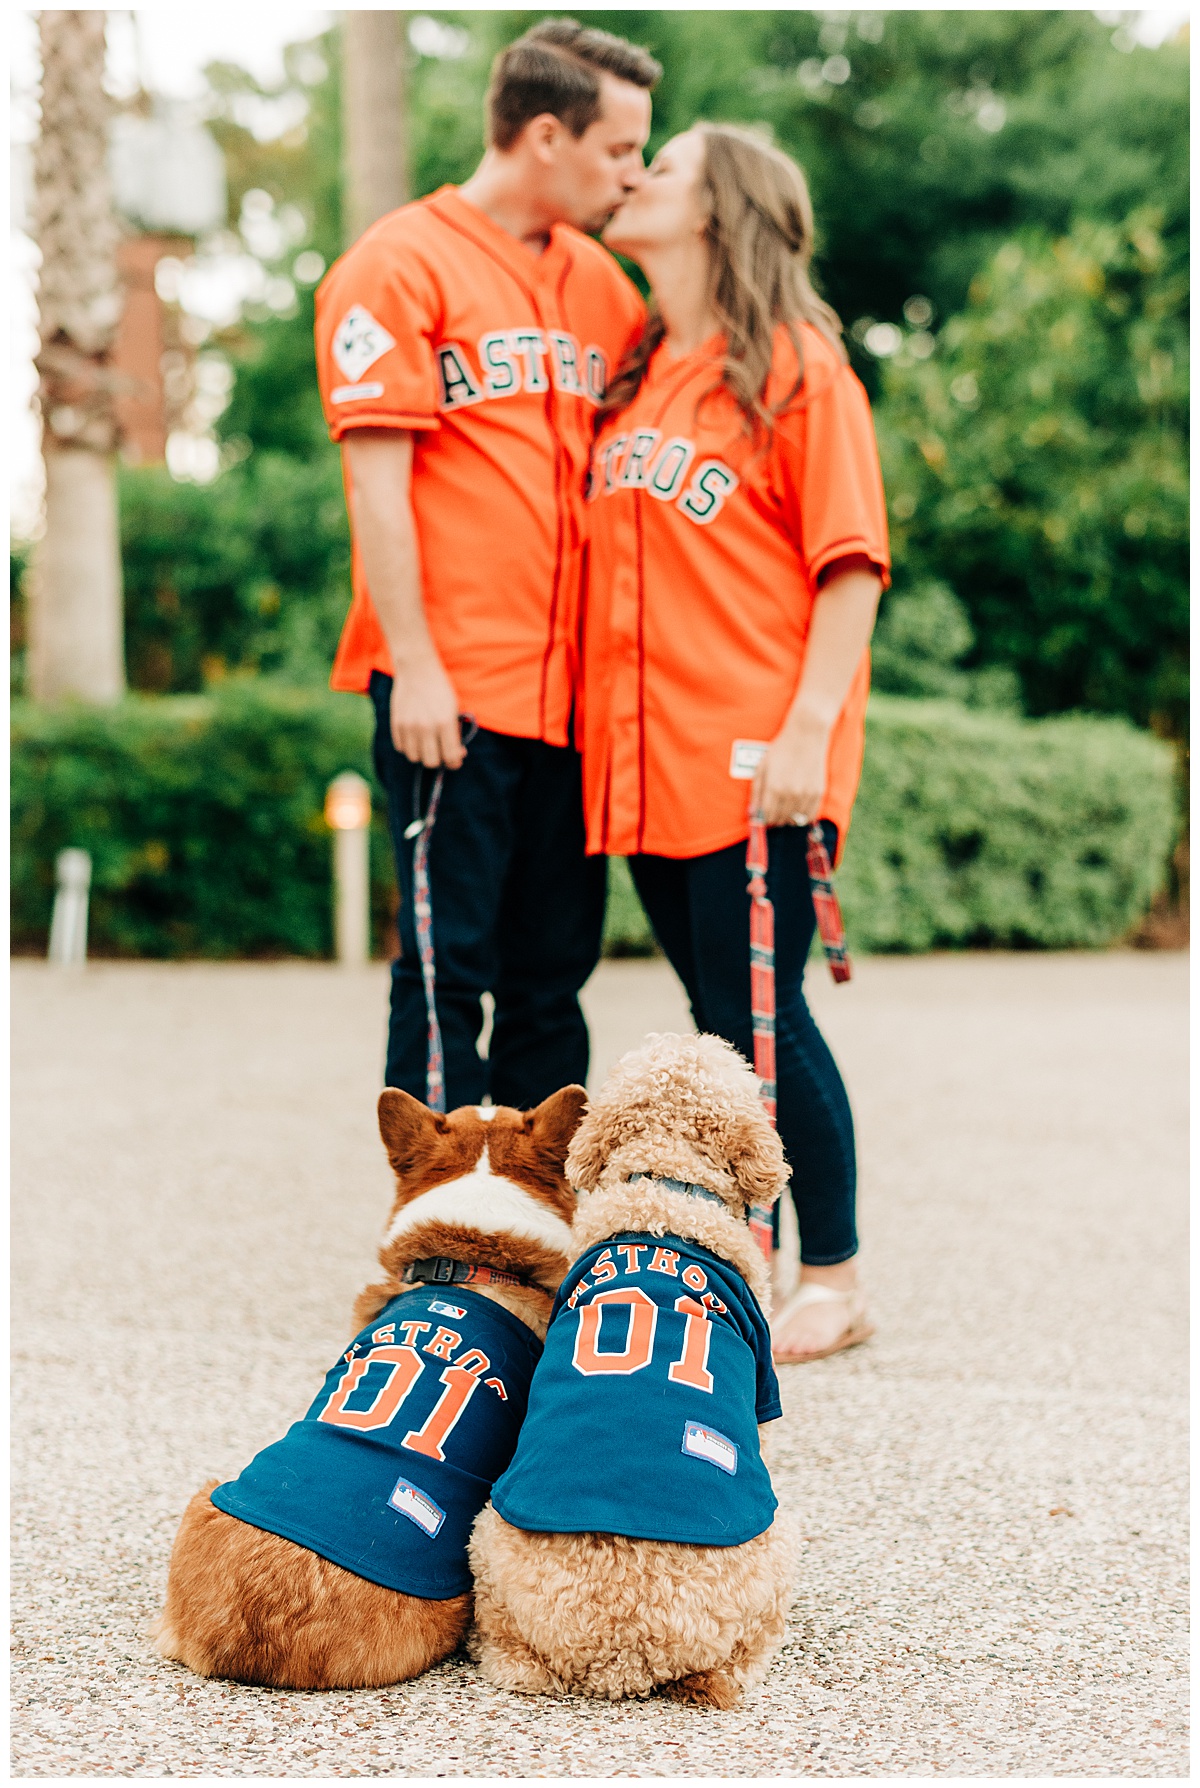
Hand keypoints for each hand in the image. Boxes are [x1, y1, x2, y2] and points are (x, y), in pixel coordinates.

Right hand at [389, 655, 465, 768]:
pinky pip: (401, 748)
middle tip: (441, 752)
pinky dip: (409, 746)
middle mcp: (425, 727)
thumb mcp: (454, 709)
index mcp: (444, 723)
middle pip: (431, 762)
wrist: (417, 670)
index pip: (451, 756)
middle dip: (439, 760)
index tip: (455, 760)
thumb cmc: (440, 689)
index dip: (455, 762)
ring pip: (414, 757)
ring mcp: (409, 726)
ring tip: (427, 744)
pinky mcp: (396, 724)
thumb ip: (455, 733)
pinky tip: (415, 737)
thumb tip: (457, 754)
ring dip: (422, 754)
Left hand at [751, 712, 830, 828]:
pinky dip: (802, 816)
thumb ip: (756, 792)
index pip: (766, 816)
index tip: (762, 817)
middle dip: (774, 819)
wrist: (806, 736)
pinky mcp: (818, 793)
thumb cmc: (781, 750)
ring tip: (784, 809)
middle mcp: (790, 794)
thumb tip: (753, 814)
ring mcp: (806, 794)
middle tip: (773, 812)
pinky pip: (810, 816)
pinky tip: (797, 808)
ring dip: (787, 818)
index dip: (763, 820)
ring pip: (794, 820)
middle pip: (780, 819)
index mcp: (774, 787)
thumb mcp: (762, 767)